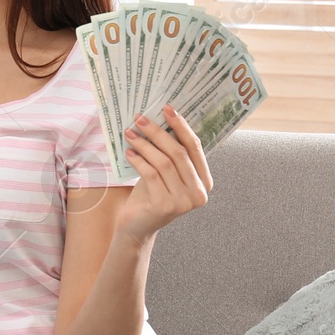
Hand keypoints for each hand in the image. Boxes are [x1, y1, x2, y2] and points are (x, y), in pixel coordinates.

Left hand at [118, 105, 212, 240]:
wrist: (138, 226)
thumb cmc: (152, 193)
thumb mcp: (166, 172)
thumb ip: (171, 153)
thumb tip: (161, 117)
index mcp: (205, 181)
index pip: (195, 148)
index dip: (182, 126)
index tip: (167, 108)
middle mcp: (199, 193)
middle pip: (179, 153)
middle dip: (158, 132)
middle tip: (140, 118)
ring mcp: (183, 202)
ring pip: (164, 162)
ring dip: (145, 144)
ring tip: (130, 133)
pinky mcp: (165, 206)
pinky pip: (151, 174)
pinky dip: (138, 160)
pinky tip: (128, 152)